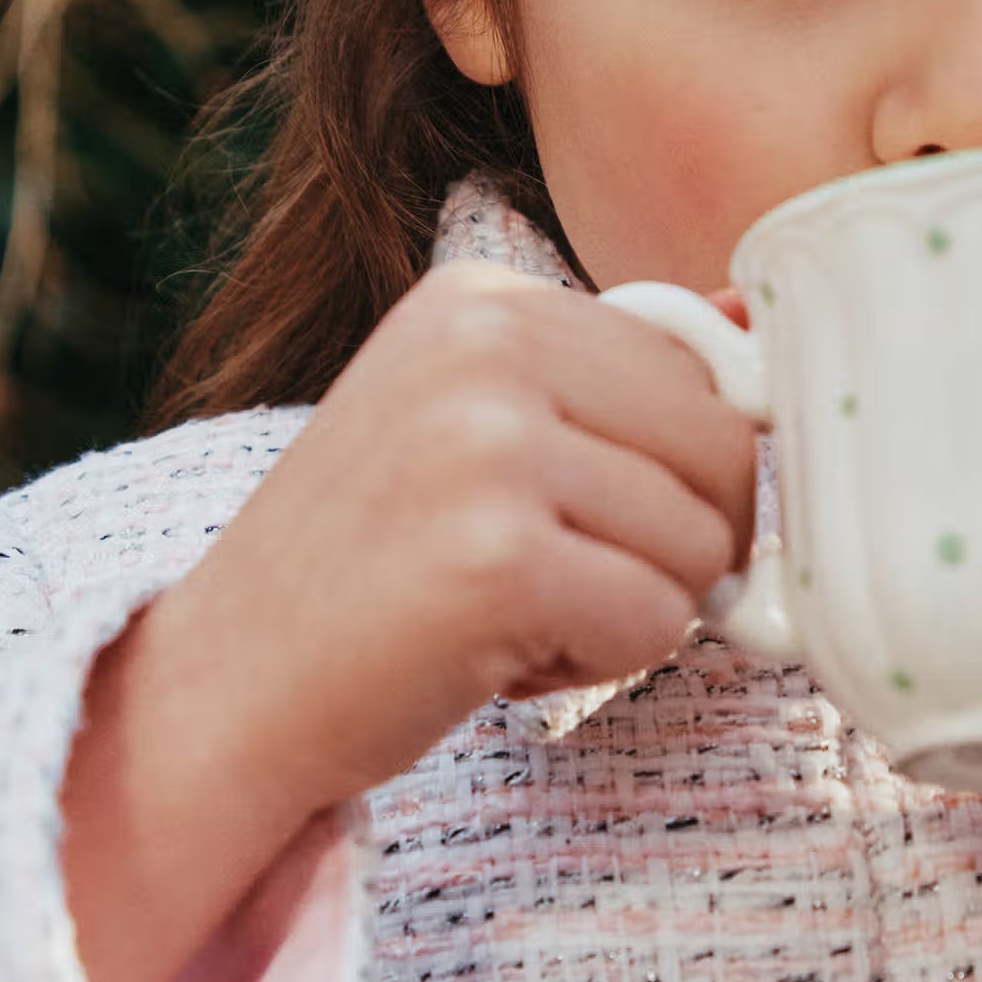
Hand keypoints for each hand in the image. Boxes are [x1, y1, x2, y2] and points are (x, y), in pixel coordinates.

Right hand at [64, 266, 755, 981]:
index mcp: (480, 294)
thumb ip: (601, 380)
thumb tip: (758, 325)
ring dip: (627, 611)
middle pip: (722, 448)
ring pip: (701, 545)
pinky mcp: (497, 559)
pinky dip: (596, 666)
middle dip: (671, 544)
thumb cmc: (367, 571)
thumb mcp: (469, 423)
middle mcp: (484, 344)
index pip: (694, 369)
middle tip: (552, 581)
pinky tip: (493, 657)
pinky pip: (658, 623)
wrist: (222, 687)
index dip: (663, 475)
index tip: (560, 517)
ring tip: (506, 613)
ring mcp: (488, 446)